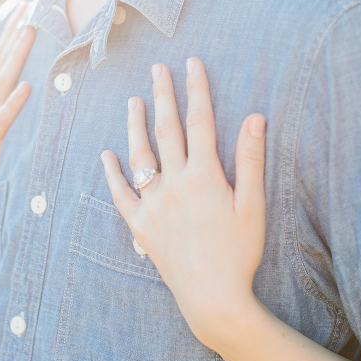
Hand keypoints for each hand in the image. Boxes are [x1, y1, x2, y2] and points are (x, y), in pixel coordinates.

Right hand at [0, 1, 34, 252]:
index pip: (1, 59)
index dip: (12, 32)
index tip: (28, 6)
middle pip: (2, 64)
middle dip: (16, 35)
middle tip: (30, 7)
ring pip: (3, 86)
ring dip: (15, 59)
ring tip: (30, 34)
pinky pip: (3, 122)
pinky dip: (14, 105)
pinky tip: (27, 88)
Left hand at [100, 58, 267, 351]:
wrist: (212, 298)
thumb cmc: (239, 253)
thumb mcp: (252, 206)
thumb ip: (251, 160)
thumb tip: (254, 117)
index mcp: (204, 176)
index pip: (200, 122)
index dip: (196, 90)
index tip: (191, 63)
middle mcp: (175, 185)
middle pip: (166, 131)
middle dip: (163, 96)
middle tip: (157, 69)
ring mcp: (154, 205)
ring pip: (140, 157)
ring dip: (135, 126)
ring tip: (133, 101)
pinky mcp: (141, 227)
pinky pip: (122, 196)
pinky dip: (113, 174)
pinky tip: (106, 156)